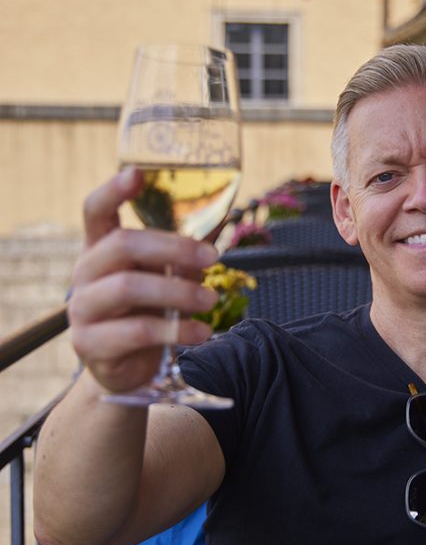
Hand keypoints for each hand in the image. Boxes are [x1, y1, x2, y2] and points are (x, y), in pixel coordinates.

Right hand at [67, 168, 218, 392]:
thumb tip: (223, 215)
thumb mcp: (168, 278)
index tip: (138, 174)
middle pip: (122, 245)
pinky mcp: (90, 344)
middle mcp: (85, 273)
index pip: (95, 210)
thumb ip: (186, 252)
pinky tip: (202, 333)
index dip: (113, 190)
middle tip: (213, 259)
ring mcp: (82, 309)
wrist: (129, 370)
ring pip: (129, 287)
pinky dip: (175, 330)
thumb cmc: (148, 312)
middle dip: (173, 248)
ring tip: (211, 301)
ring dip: (178, 291)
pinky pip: (136, 331)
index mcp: (100, 249)